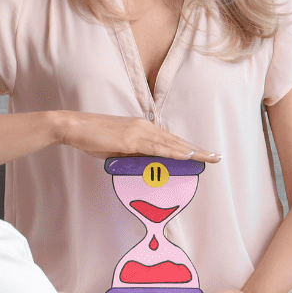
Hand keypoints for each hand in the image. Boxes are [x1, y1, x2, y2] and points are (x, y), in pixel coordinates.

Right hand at [55, 111, 220, 162]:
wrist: (74, 127)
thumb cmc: (93, 137)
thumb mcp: (117, 149)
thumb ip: (133, 155)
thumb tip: (145, 166)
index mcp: (142, 128)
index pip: (170, 140)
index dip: (188, 147)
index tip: (203, 154)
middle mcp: (144, 127)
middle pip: (176, 140)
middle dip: (198, 150)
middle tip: (216, 157)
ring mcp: (139, 132)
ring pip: (171, 144)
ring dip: (191, 152)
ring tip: (208, 158)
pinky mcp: (131, 139)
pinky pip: (157, 148)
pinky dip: (174, 152)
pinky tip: (186, 156)